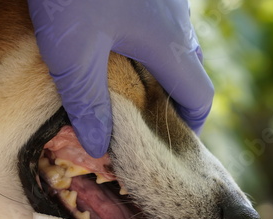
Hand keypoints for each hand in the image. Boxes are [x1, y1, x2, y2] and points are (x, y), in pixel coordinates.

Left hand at [28, 0, 213, 157]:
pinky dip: (149, 43)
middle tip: (147, 118)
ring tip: (129, 87)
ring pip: (176, 42)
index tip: (173, 140)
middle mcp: (177, 20)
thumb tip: (99, 144)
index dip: (191, 124)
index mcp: (169, 44)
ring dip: (161, 69)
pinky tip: (117, 45)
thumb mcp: (73, 56)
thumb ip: (88, 104)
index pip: (199, 94)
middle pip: (191, 68)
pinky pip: (160, 21)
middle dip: (174, 97)